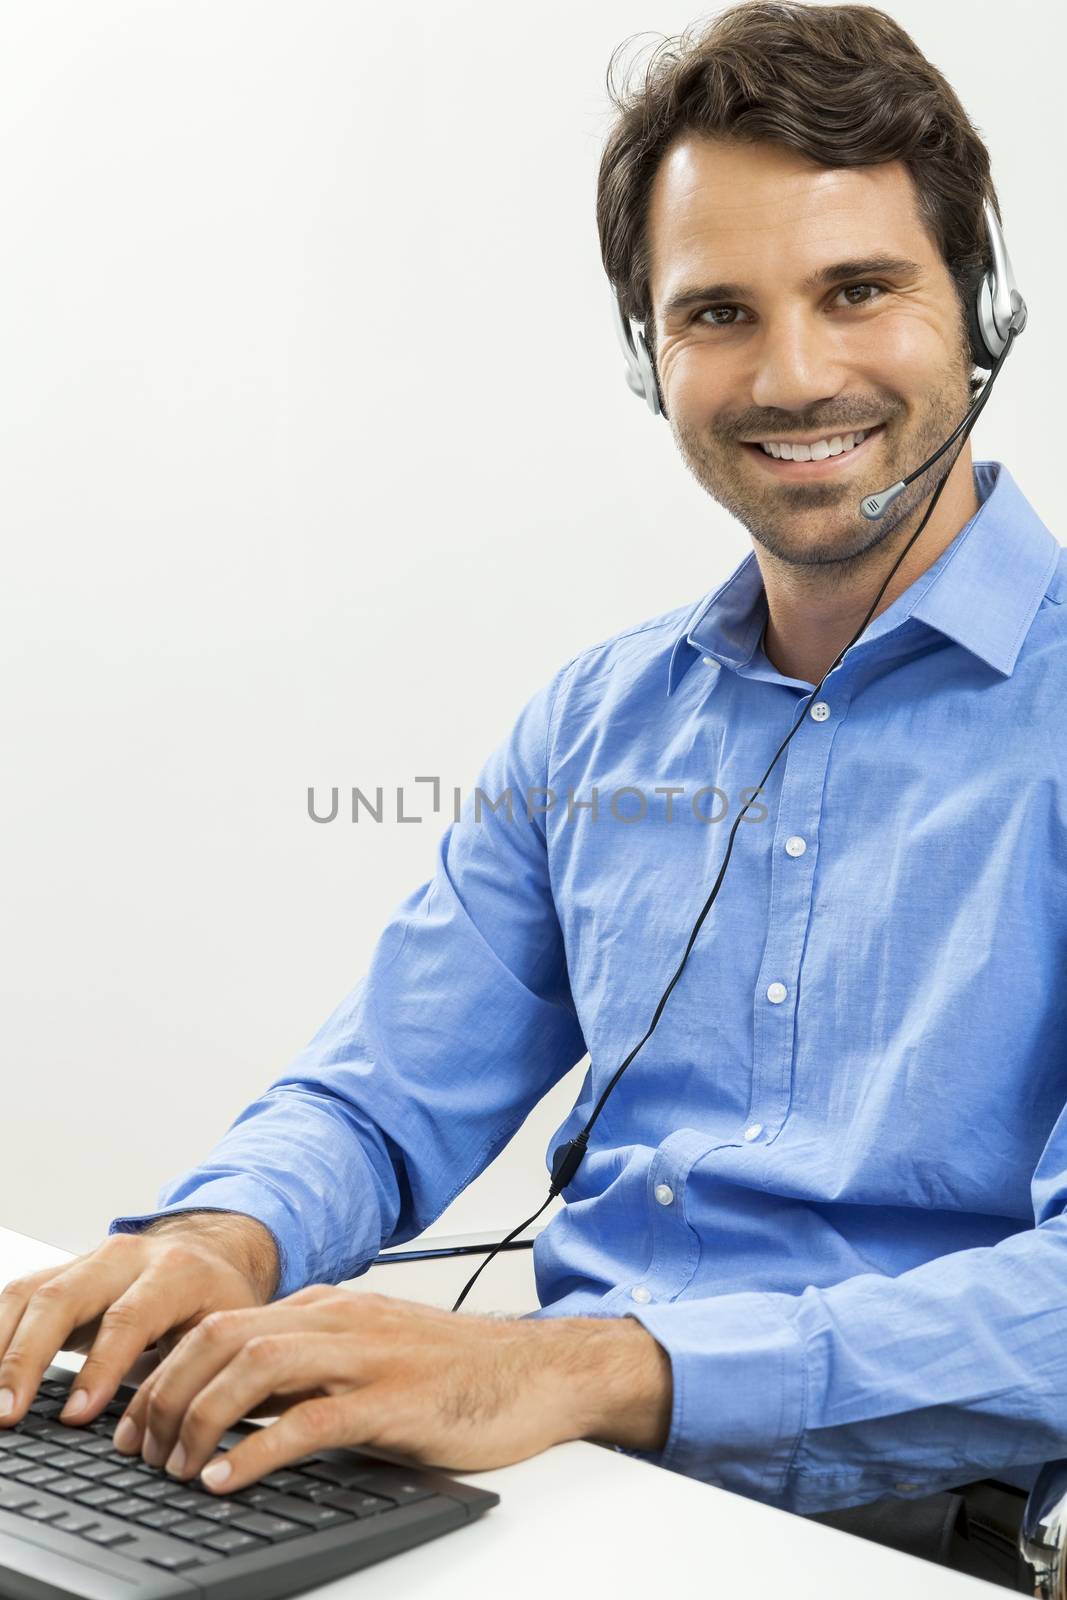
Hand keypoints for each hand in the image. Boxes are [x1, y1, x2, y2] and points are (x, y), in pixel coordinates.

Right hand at [0, 1213, 280, 1429]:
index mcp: (174, 1272)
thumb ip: (185, 1377)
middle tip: (7, 1413)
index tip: (75, 1416)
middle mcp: (125, 1257)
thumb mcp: (220, 1335)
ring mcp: (87, 1260)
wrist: (210, 1253)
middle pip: (63, 1298)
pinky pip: (16, 1297)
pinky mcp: (60, 1272)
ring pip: (28, 1294)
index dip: (100, 1367)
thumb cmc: (216, 1304)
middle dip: (27, 1358)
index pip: (128, 1318)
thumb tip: (146, 1438)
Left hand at [111, 1286, 598, 1491]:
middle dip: (167, 1393)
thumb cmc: (456, 1374)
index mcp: (329, 1308)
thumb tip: (236, 1409)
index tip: (137, 1420)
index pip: (223, 1324)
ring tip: (177, 1465)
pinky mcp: (394, 1401)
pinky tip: (226, 1477)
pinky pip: (308, 1419)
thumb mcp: (370, 1357)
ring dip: (200, 1417)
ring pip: (255, 1366)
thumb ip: (311, 1370)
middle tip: (142, 1449)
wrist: (538, 1373)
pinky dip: (254, 1449)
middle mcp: (340, 1320)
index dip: (166, 1372)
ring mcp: (367, 1356)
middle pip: (224, 1337)